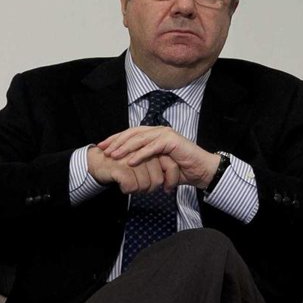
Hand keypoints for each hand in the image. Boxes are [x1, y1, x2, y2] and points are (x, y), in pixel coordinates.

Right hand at [86, 145, 178, 193]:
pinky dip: (128, 190)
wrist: (99, 162)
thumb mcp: (145, 163)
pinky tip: (123, 185)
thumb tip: (172, 181)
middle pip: (158, 179)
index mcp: (152, 148)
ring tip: (132, 185)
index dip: (171, 180)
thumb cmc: (124, 165)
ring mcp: (132, 158)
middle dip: (152, 189)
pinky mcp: (121, 167)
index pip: (171, 166)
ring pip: (146, 185)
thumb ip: (159, 166)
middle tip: (143, 188)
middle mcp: (143, 151)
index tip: (167, 188)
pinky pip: (132, 186)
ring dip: (139, 190)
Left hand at [97, 126, 220, 189]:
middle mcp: (159, 130)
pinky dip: (140, 154)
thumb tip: (125, 165)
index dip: (116, 139)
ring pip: (141, 138)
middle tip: (103, 149)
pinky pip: (152, 147)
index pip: (131, 133)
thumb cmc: (181, 170)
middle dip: (116, 141)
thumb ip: (144, 161)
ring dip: (125, 147)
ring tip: (113, 155)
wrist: (201, 171)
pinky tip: (129, 161)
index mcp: (155, 134)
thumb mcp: (157, 165)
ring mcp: (166, 134)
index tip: (102, 147)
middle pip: (133, 133)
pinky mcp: (172, 140)